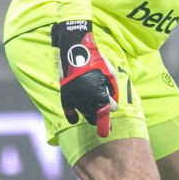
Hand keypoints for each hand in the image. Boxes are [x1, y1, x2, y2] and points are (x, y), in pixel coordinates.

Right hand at [52, 20, 118, 137]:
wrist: (76, 51)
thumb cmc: (96, 62)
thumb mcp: (110, 74)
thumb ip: (112, 90)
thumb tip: (113, 105)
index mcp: (101, 95)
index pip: (108, 111)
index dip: (110, 114)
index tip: (110, 124)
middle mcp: (88, 100)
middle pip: (96, 117)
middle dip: (101, 121)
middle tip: (105, 128)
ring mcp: (76, 99)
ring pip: (85, 114)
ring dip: (90, 117)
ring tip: (93, 118)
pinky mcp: (66, 96)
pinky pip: (69, 112)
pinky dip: (72, 117)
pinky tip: (75, 119)